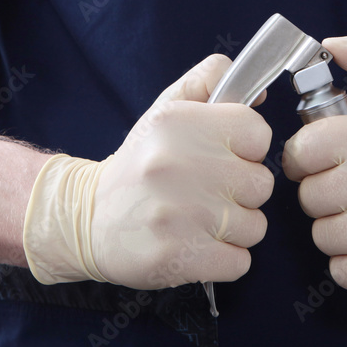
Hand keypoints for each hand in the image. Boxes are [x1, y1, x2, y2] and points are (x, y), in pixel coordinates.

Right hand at [22, 54, 274, 288]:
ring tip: (198, 221)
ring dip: (233, 230)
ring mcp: (181, 214)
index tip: (223, 157)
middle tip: (206, 193)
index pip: (258, 134)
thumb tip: (262, 91)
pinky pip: (241, 262)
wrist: (84, 218)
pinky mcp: (179, 257)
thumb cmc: (140, 165)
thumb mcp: (166, 111)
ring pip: (255, 227)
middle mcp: (179, 164)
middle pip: (262, 185)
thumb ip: (209, 83)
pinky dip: (224, 260)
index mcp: (180, 123)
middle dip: (241, 194)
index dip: (246, 150)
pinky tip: (196, 246)